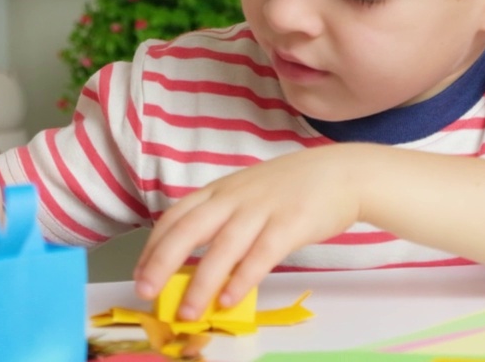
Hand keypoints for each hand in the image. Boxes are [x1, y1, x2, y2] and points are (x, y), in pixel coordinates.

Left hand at [133, 144, 363, 319]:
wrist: (343, 173)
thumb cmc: (294, 186)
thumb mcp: (249, 191)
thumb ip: (223, 216)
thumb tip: (194, 259)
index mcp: (221, 190)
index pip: (176, 216)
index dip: (154, 246)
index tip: (140, 274)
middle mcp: (235, 198)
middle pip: (189, 230)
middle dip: (162, 263)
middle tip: (146, 293)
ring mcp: (262, 210)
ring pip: (222, 248)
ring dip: (201, 283)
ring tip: (187, 312)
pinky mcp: (290, 225)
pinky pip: (260, 256)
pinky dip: (241, 279)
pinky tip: (229, 300)